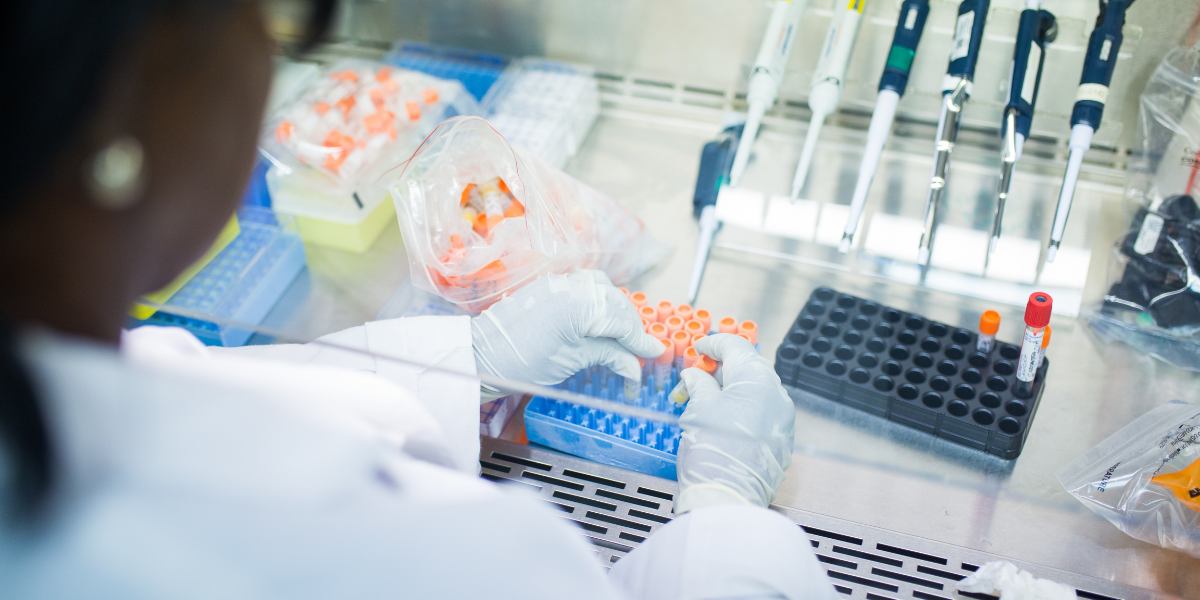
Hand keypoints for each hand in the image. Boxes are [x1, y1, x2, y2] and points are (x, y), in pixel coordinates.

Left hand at [471, 271, 663, 393]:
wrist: (479, 356)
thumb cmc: (522, 363)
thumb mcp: (572, 361)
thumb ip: (609, 356)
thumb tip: (636, 366)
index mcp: (578, 302)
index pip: (621, 319)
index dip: (640, 340)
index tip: (655, 354)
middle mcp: (570, 284)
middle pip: (616, 302)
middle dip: (631, 327)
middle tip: (640, 351)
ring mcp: (558, 282)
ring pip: (602, 290)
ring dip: (616, 311)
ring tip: (622, 337)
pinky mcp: (548, 285)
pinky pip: (584, 287)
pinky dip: (598, 303)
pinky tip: (601, 322)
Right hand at [673, 334, 794, 513]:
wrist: (728, 498)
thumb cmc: (712, 451)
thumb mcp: (698, 407)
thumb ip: (699, 383)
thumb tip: (696, 376)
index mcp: (758, 379)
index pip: (736, 347)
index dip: (713, 344)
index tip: (698, 348)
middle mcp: (777, 395)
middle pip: (749, 368)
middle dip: (721, 369)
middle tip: (697, 376)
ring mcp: (783, 420)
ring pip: (756, 391)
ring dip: (731, 390)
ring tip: (704, 402)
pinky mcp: (781, 441)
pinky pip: (762, 414)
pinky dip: (741, 410)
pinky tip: (721, 420)